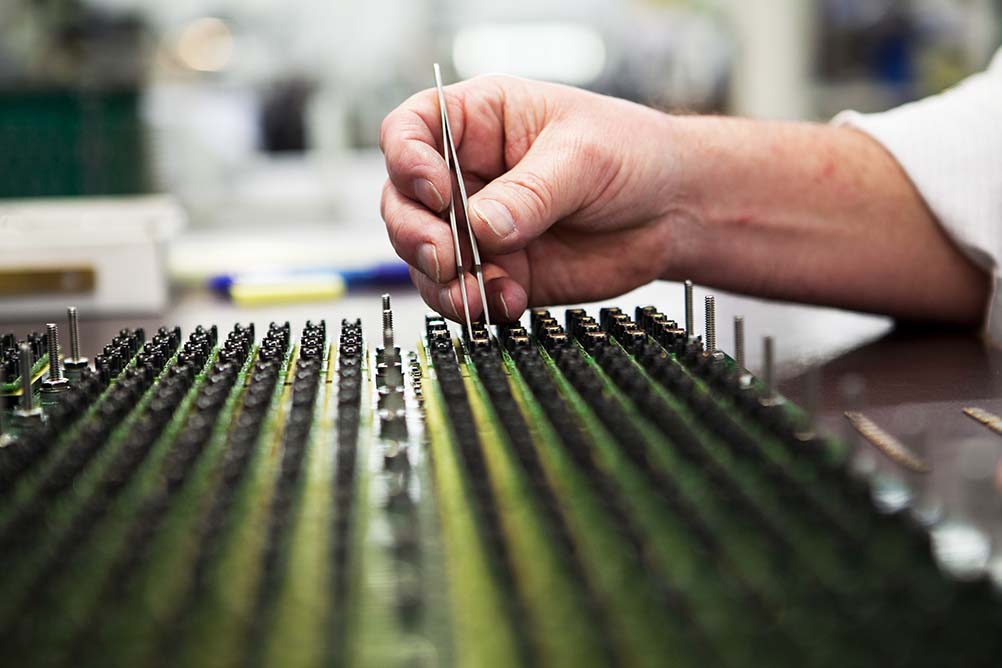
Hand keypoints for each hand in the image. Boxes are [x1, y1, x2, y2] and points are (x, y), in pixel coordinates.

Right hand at [379, 75, 691, 322]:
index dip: (407, 162)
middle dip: (416, 234)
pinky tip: (508, 301)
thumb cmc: (632, 155)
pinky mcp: (497, 271)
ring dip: (442, 281)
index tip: (437, 191)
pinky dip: (475, 304)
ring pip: (424, 257)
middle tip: (447, 258)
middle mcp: (467, 175)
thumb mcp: (583, 156)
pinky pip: (462, 293)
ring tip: (478, 293)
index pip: (410, 132)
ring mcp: (477, 228)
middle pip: (402, 203)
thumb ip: (530, 193)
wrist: (674, 211)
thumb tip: (481, 227)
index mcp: (479, 123)